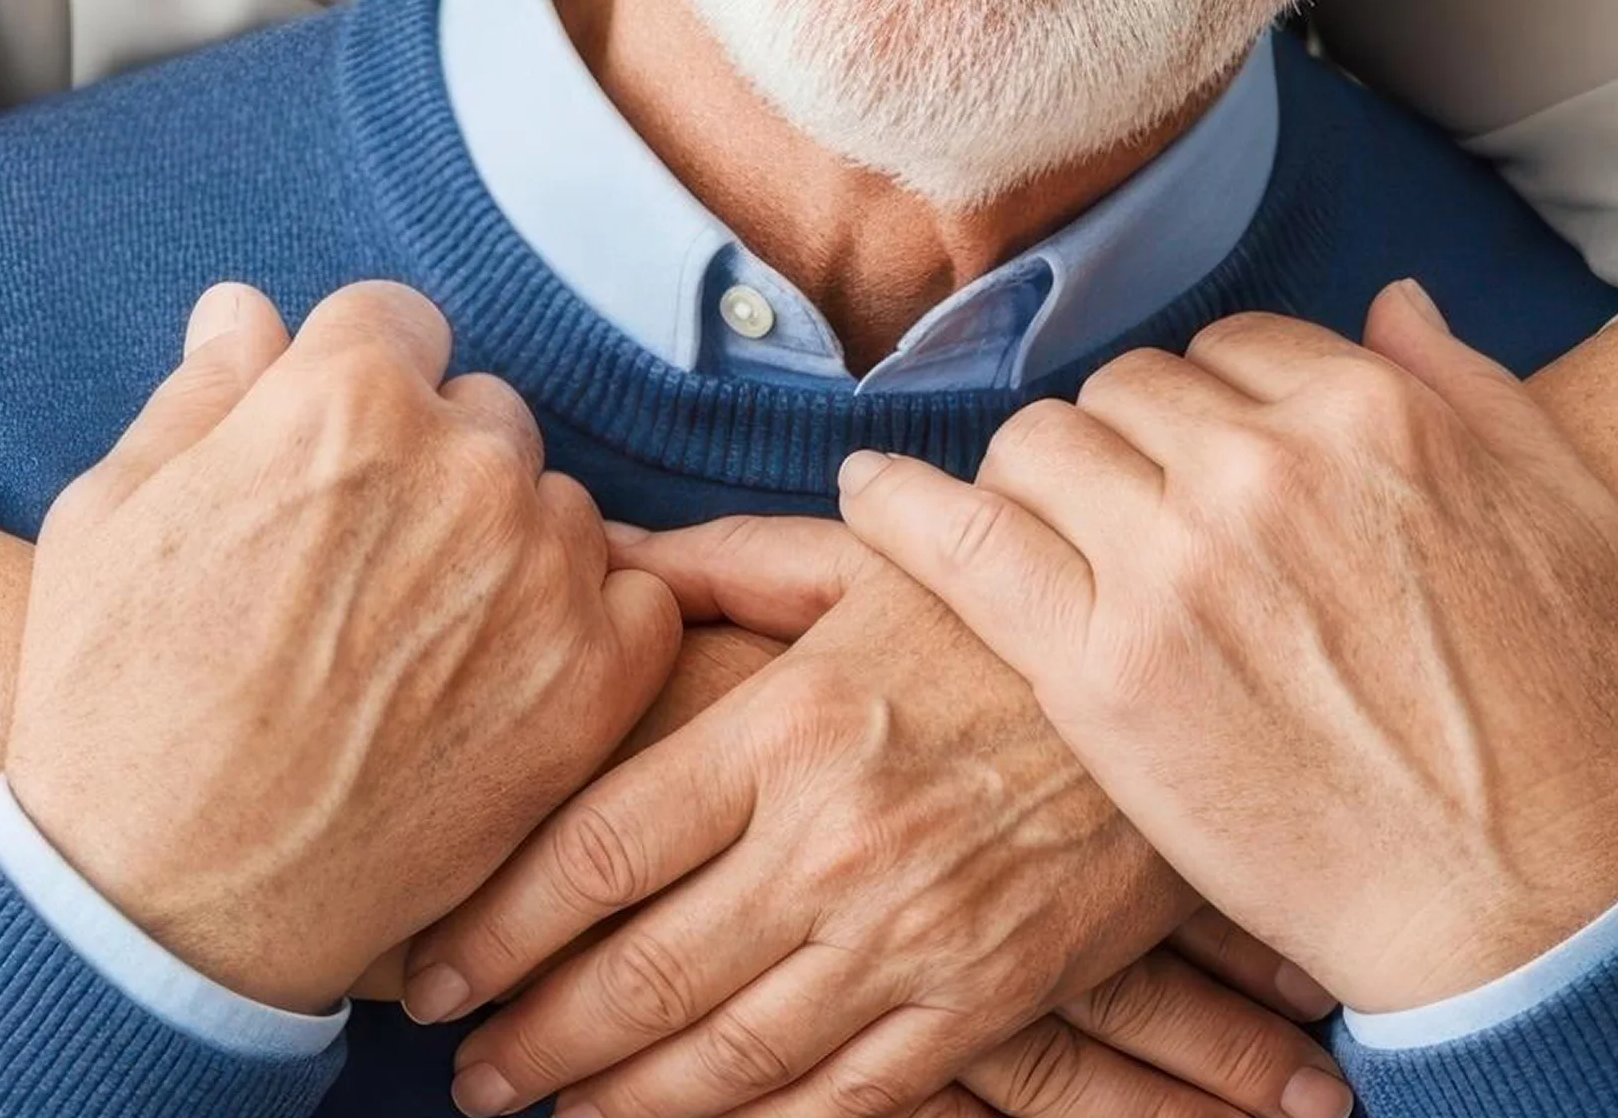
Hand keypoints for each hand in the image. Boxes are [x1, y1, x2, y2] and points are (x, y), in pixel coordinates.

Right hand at [3, 278, 678, 1012]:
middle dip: (433, 469)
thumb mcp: (109, 517)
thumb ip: (201, 396)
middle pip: (482, 414)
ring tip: (416, 648)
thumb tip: (244, 310)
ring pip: (555, 507)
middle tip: (362, 576)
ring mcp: (538, 576)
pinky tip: (502, 685)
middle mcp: (463, 465)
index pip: (398, 324)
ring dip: (508, 551)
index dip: (355, 392)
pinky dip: (586, 634)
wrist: (158, 914)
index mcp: (347, 396)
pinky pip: (634, 602)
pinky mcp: (590, 687)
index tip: (329, 467)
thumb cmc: (111, 708)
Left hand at [407, 513, 1335, 1117]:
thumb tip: (597, 555)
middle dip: (531, 1037)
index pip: (597, 849)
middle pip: (638, 973)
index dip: (493, 923)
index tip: (425, 964)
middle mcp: (829, 843)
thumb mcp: (864, 557)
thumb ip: (718, 562)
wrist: (1192, 684)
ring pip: (725, 1057)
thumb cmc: (1004, 607)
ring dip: (615, 1100)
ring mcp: (905, 937)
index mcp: (786, 725)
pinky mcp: (976, 1003)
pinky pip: (840, 1098)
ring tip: (540, 1110)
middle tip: (458, 1069)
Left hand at [840, 283, 1617, 1014]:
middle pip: (1125, 393)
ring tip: (1050, 539)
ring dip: (1042, 485)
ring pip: (1041, 448)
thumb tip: (1392, 300)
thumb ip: (1467, 386)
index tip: (1214, 470)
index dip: (1218, 413)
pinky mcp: (1103, 671)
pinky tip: (868, 497)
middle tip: (1138, 522)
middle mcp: (1259, 465)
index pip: (1230, 349)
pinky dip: (902, 508)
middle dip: (1130, 448)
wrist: (1530, 908)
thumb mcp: (1564, 513)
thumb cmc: (1564, 719)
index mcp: (1365, 410)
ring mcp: (1174, 566)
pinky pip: (964, 541)